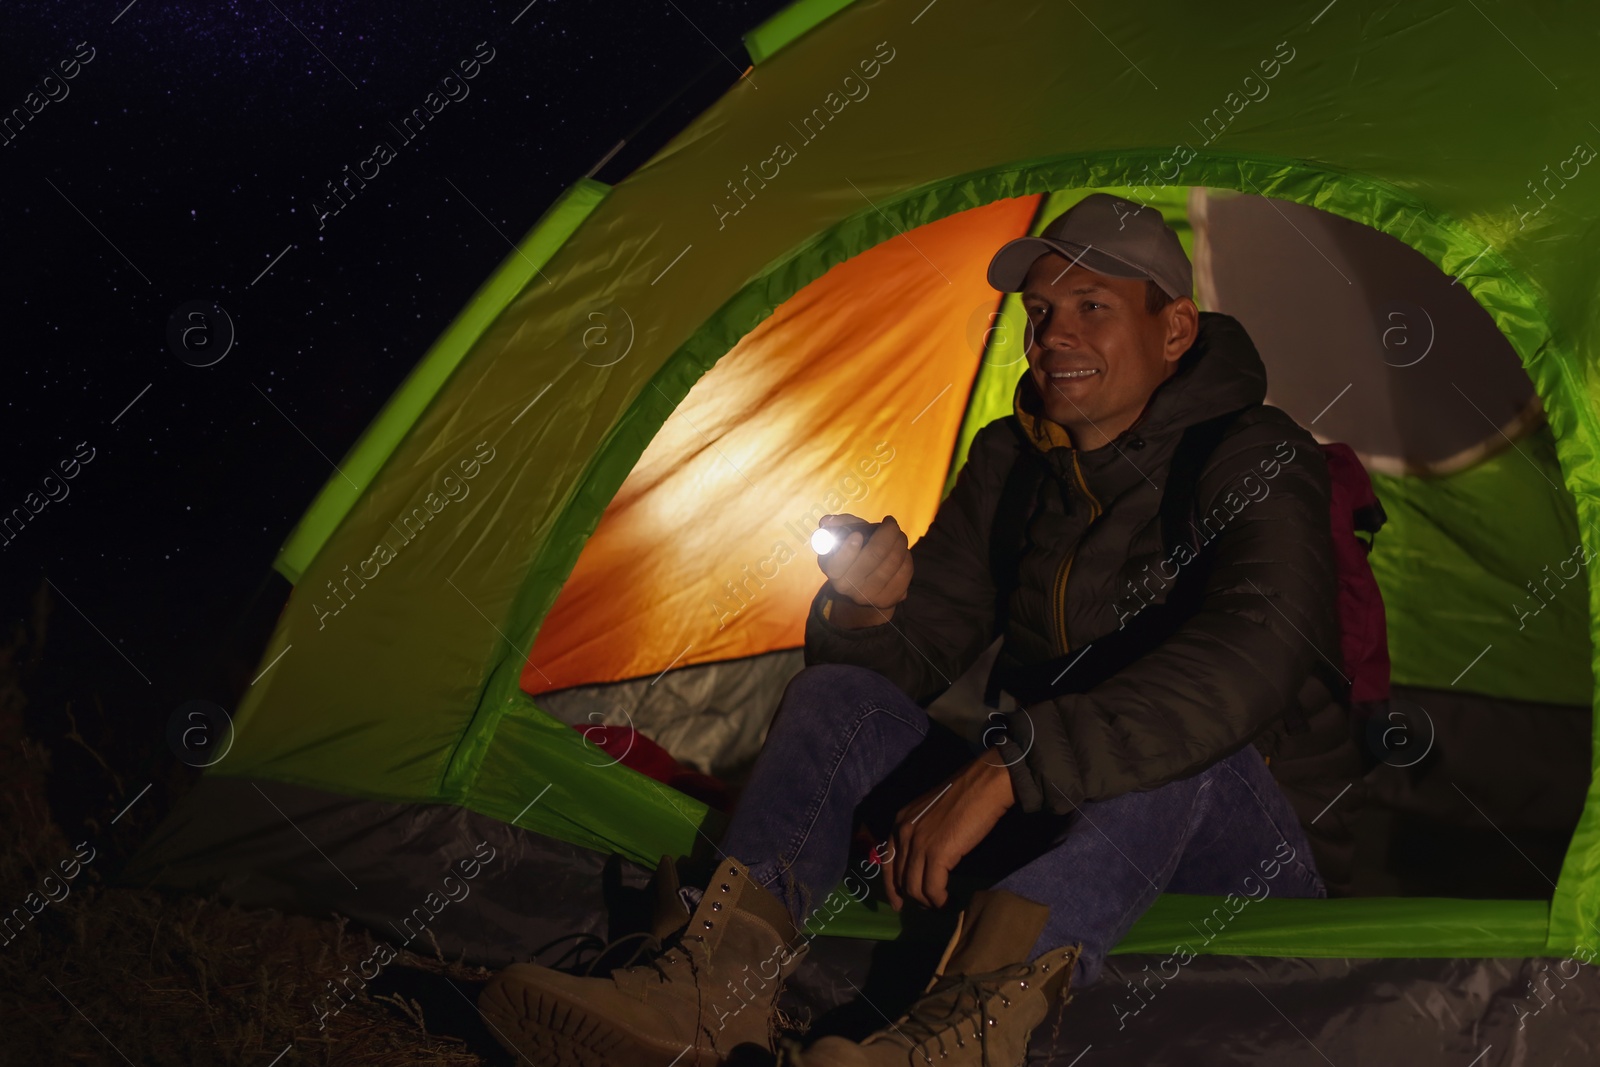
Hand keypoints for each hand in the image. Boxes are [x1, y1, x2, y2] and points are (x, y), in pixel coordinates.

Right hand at [817, 514, 910, 626]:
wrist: (862, 590)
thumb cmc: (852, 557)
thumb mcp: (841, 542)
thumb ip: (837, 526)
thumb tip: (826, 521)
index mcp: (834, 573)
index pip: (838, 564)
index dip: (848, 549)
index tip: (858, 534)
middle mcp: (851, 588)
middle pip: (874, 555)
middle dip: (887, 533)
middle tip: (891, 523)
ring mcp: (871, 596)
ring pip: (893, 562)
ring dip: (900, 542)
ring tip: (898, 534)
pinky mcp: (890, 598)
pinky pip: (905, 571)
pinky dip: (906, 556)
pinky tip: (902, 551)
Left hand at [882, 753, 1015, 910]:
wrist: (983, 786)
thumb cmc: (964, 796)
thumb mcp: (931, 813)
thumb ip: (921, 832)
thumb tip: (923, 860)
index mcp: (900, 821)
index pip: (888, 862)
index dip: (891, 887)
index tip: (899, 904)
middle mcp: (903, 832)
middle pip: (900, 878)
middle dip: (913, 897)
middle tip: (929, 906)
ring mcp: (919, 844)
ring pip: (914, 888)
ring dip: (928, 902)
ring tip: (942, 905)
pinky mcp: (937, 854)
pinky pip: (932, 889)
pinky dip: (939, 901)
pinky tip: (949, 902)